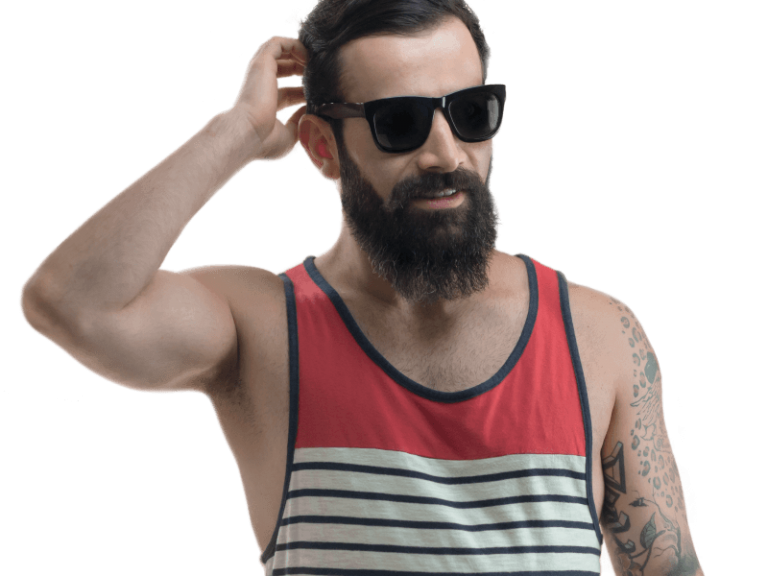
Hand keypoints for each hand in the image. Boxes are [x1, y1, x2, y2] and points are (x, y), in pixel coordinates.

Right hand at [227, 35, 308, 162]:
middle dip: (303, 69)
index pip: (288, 93)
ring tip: (316, 62)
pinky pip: (278, 43)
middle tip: (321, 75)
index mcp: (267, 105)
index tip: (320, 95)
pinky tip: (308, 57)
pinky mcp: (261, 62)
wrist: (247, 134)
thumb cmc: (265, 141)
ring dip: (299, 53)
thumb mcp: (290, 134)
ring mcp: (260, 73)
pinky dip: (294, 44)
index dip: (305, 91)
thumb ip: (301, 121)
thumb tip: (311, 110)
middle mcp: (262, 86)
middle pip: (284, 70)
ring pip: (280, 52)